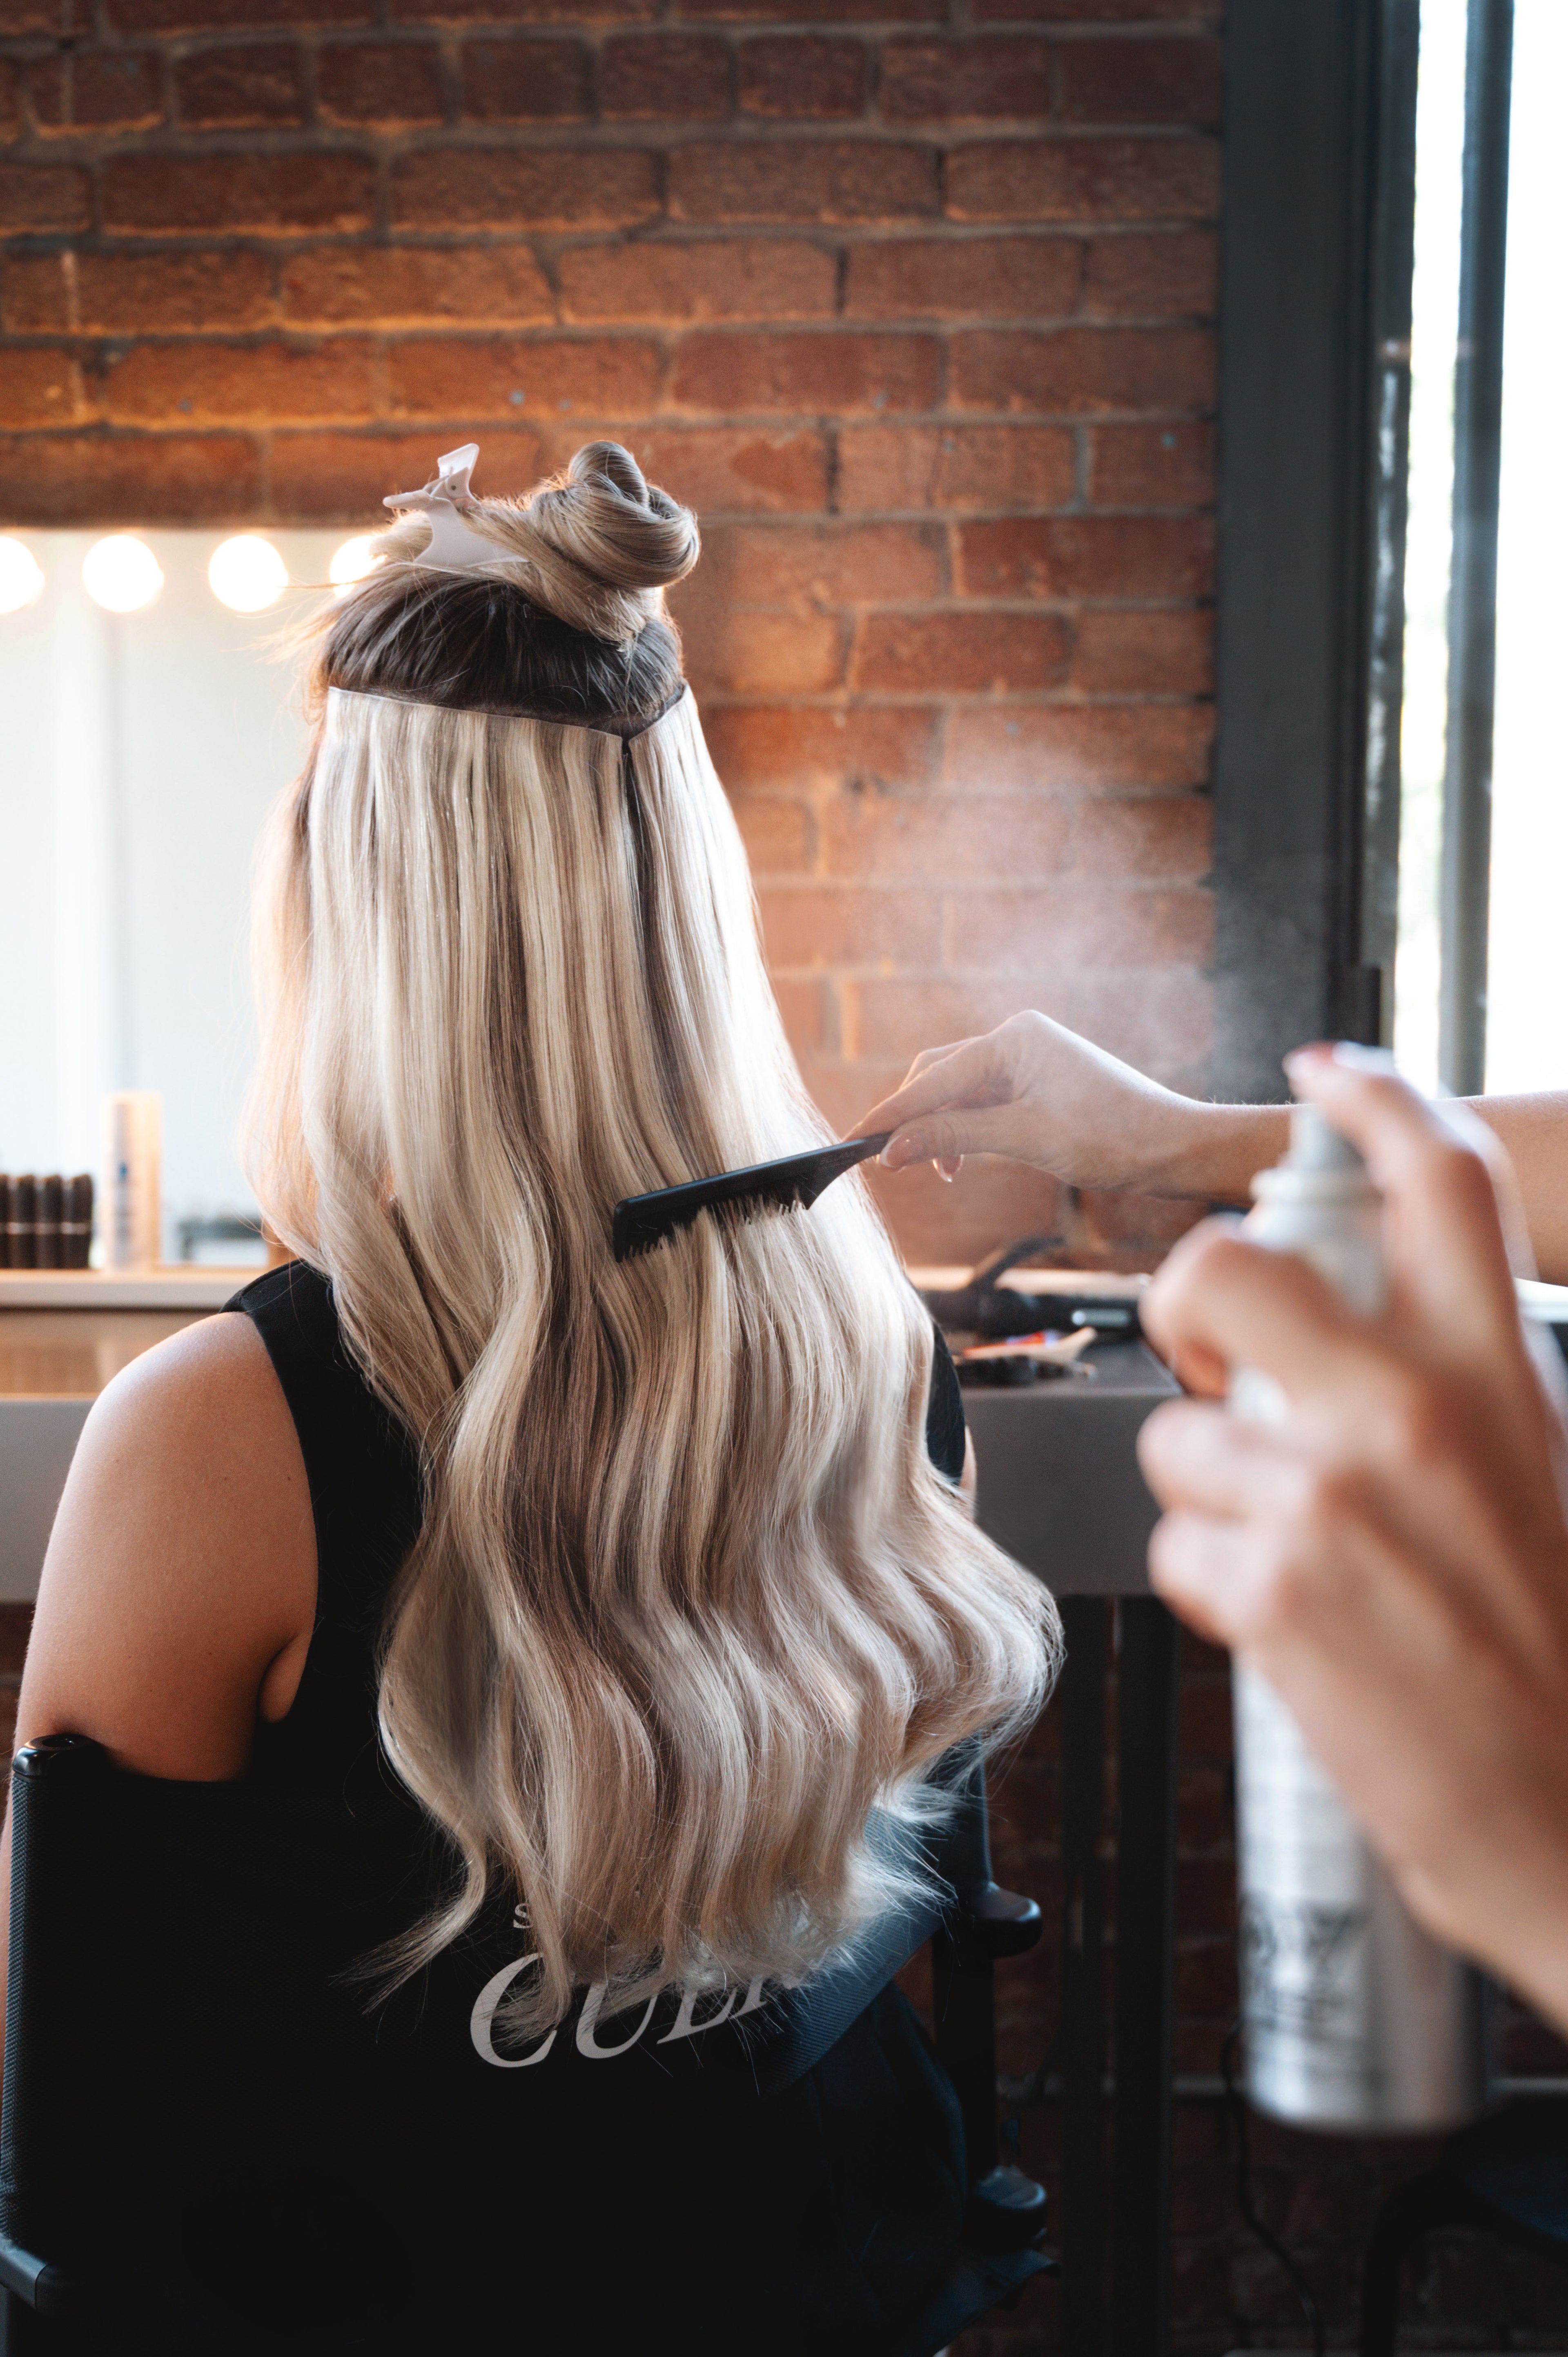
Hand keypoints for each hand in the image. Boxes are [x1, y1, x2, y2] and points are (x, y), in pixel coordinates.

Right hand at [856, 1010, 1257, 1193]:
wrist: (1173, 1147)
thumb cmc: (1111, 1136)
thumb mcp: (1024, 1138)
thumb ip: (954, 1136)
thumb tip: (892, 1148)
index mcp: (1014, 1039)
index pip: (933, 1076)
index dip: (891, 1113)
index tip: (853, 1139)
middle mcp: (1017, 1040)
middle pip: (939, 1076)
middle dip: (912, 1119)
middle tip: (887, 1163)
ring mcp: (1027, 1061)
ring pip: (959, 1093)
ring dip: (939, 1130)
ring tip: (936, 1172)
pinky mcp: (1037, 1084)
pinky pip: (983, 1104)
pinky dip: (964, 1132)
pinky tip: (959, 1162)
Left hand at [1136, 1044, 1567, 2030]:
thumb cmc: (1554, 1639)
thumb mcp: (1536, 1461)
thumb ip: (1453, 1379)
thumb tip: (1358, 1331)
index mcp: (1493, 1371)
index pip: (1440, 1179)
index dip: (1376, 1098)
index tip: (1328, 1073)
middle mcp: (1404, 1410)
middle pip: (1228, 1264)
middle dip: (1186, 1293)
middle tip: (1205, 1346)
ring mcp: (1325, 1496)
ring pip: (1179, 1438)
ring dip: (1211, 1495)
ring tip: (1297, 1556)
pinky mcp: (1267, 1587)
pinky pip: (1177, 1545)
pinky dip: (1214, 1586)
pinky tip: (1290, 1623)